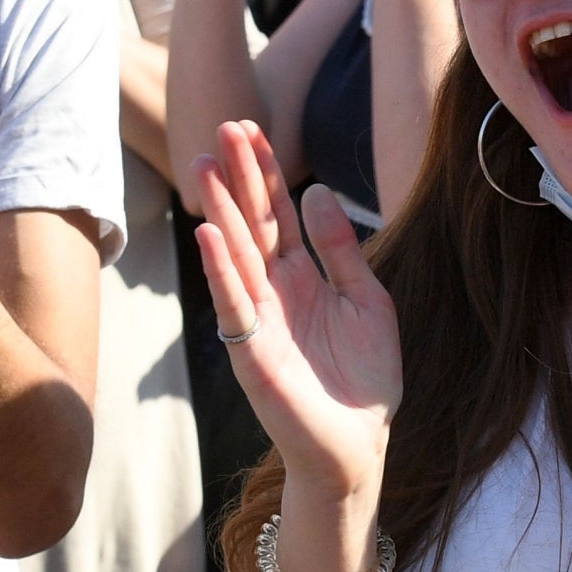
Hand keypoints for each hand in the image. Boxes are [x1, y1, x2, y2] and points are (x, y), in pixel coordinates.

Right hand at [192, 122, 399, 525]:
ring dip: (221, 210)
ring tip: (205, 165)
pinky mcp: (252, 352)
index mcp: (302, 276)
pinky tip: (210, 232)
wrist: (360, 444)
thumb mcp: (366, 298)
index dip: (264, 171)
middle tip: (223, 127)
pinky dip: (221, 268)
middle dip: (237, 177)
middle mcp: (274, 291)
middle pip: (253, 222)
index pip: (278, 212)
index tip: (251, 128)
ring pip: (237, 254)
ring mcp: (259, 320)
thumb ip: (341, 249)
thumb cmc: (364, 377)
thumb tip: (316, 190)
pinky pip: (234, 303)